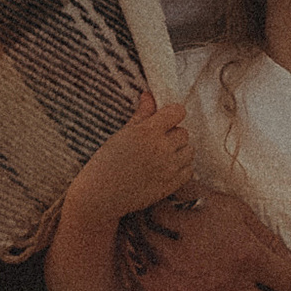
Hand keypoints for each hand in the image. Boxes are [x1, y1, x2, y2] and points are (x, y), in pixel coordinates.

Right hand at [87, 88, 195, 217]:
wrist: (101, 195)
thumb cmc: (107, 162)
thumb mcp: (123, 134)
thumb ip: (141, 115)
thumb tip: (149, 95)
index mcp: (148, 132)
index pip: (178, 112)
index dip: (172, 114)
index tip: (165, 120)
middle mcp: (161, 149)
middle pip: (184, 133)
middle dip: (173, 135)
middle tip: (157, 142)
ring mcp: (169, 168)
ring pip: (189, 151)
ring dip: (179, 152)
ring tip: (161, 156)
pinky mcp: (172, 185)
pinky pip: (189, 170)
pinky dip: (181, 169)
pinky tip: (165, 169)